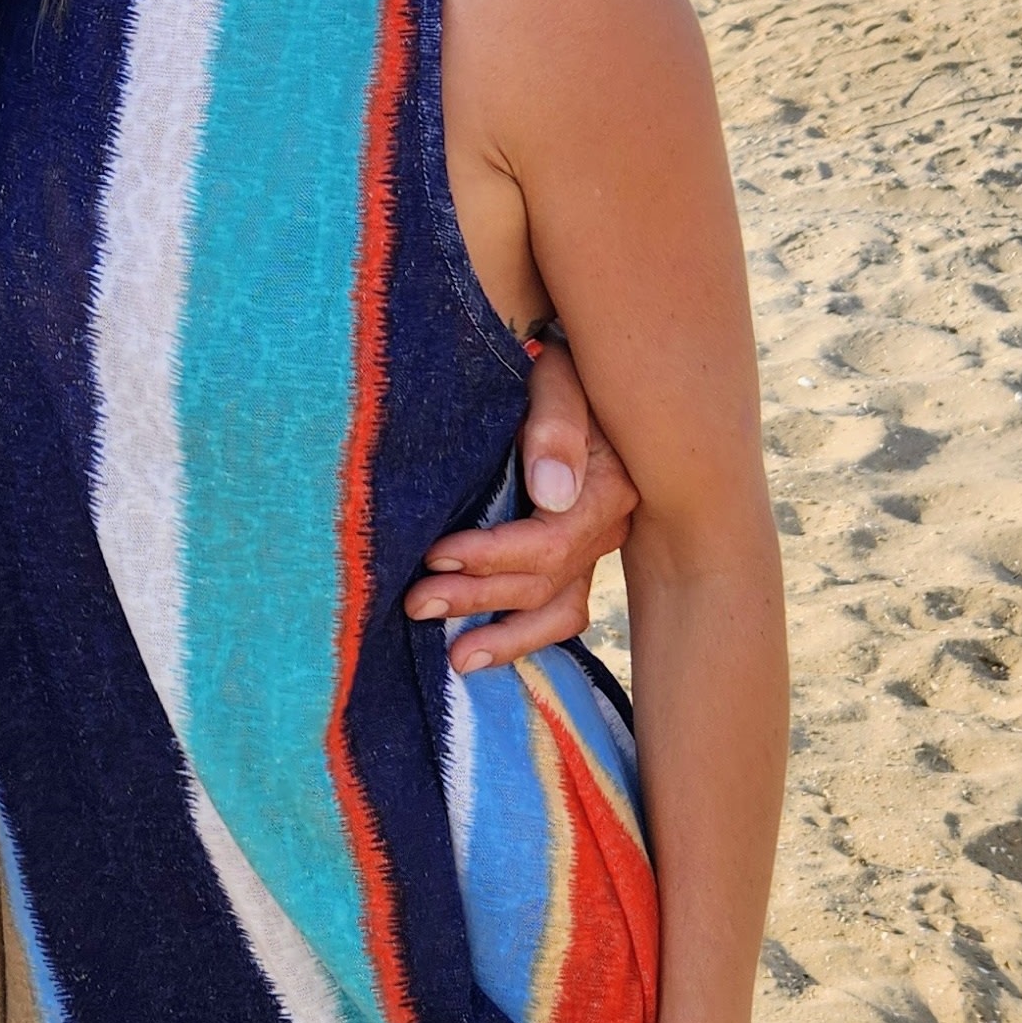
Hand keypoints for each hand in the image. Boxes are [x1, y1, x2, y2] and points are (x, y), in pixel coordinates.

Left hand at [400, 337, 635, 670]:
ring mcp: (595, 544)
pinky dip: (524, 635)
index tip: (434, 554)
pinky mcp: (578, 553)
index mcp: (605, 485)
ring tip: (454, 659)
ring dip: (502, 635)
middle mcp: (606, 524)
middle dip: (476, 595)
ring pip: (556, 609)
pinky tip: (484, 652)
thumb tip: (550, 493)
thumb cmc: (561, 363)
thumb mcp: (558, 377)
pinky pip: (560, 609)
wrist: (580, 365)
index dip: (489, 555)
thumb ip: (556, 425)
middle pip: (542, 580)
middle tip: (414, 603)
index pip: (548, 542)